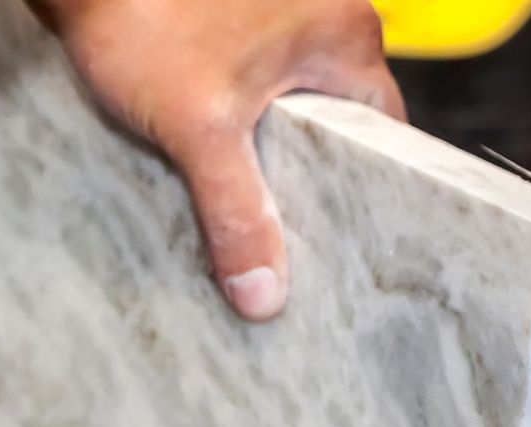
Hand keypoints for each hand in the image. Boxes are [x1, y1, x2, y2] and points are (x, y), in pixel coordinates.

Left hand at [27, 0, 404, 320]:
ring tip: (246, 193)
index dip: (364, 185)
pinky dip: (242, 113)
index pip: (384, 129)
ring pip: (296, 99)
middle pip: (339, 117)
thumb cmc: (146, 16)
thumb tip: (264, 294)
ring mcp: (283, 8)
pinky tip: (214, 145)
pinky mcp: (240, 12)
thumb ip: (237, 214)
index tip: (339, 231)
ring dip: (271, 144)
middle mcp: (326, 9)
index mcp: (345, 32)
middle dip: (310, 170)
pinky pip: (260, 77)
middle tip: (286, 228)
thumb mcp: (200, 131)